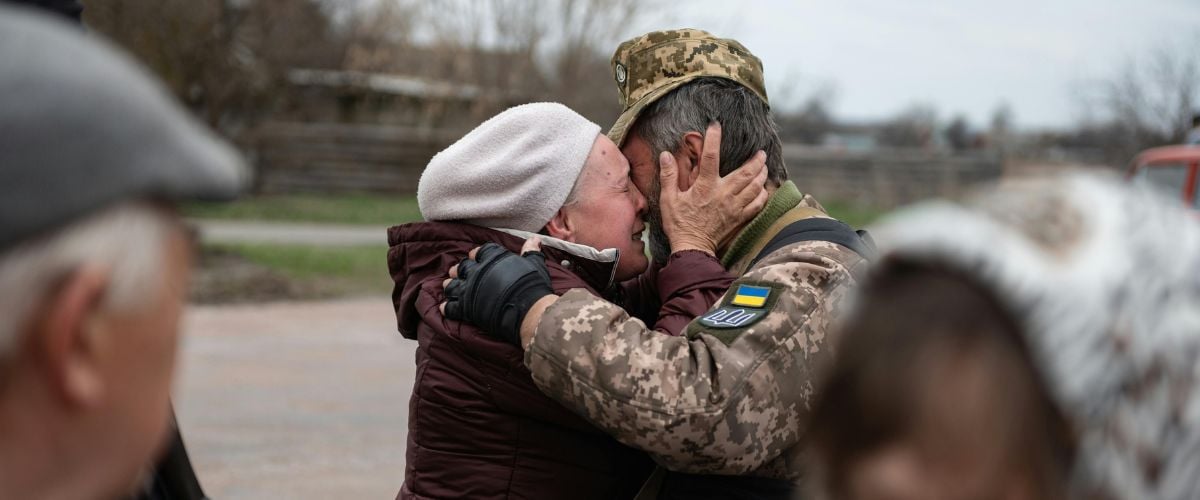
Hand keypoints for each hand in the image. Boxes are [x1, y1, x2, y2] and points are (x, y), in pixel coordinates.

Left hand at [440, 239, 553, 345]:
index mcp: (492, 258)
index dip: (476, 254)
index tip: (474, 256)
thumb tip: (534, 239)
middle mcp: (477, 271)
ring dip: (450, 285)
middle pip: (462, 267)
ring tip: (448, 285)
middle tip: (458, 271)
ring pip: (452, 285)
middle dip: (460, 269)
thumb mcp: (534, 264)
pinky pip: (451, 308)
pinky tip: (444, 307)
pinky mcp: (465, 308)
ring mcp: (468, 290)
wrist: (528, 310)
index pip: (479, 252)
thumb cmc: (532, 285)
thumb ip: (530, 251)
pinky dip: (447, 308)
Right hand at [658, 122, 768, 255]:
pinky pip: (757, 204)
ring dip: (761, 174)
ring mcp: (734, 207)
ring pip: (754, 186)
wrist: (692, 248)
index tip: (715, 126)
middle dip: (756, 160)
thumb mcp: (668, 199)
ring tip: (764, 166)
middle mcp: (723, 194)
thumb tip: (665, 155)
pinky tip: (763, 189)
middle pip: (745, 172)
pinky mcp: (740, 218)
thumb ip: (668, 176)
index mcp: (705, 187)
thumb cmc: (679, 224)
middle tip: (761, 152)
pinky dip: (762, 195)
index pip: (711, 157)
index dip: (713, 139)